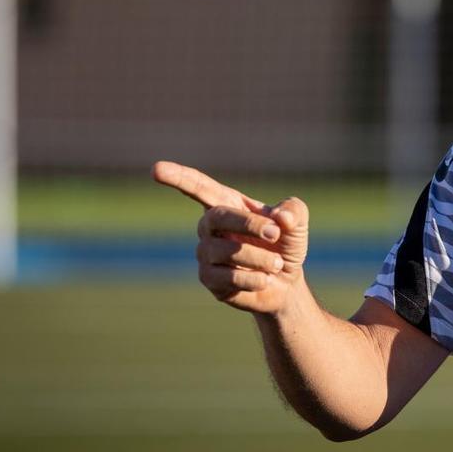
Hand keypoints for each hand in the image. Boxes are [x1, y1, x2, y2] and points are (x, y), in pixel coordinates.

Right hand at [152, 160, 309, 313]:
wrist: (285, 282)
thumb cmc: (285, 244)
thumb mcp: (296, 222)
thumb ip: (294, 211)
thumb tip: (280, 218)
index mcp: (227, 204)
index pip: (199, 187)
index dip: (178, 177)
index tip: (156, 169)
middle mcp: (210, 227)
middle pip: (217, 218)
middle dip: (248, 225)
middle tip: (275, 233)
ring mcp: (206, 253)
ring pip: (226, 252)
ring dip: (259, 257)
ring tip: (277, 264)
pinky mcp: (209, 279)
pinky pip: (228, 278)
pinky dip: (254, 279)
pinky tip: (264, 279)